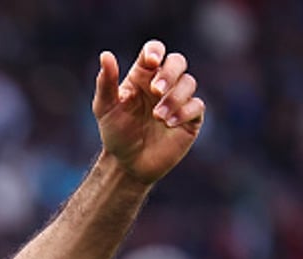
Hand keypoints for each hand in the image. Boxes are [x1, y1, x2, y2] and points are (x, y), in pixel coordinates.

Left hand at [93, 39, 204, 184]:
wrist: (127, 163)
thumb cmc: (115, 133)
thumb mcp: (105, 108)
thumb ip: (106, 82)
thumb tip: (105, 55)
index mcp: (142, 76)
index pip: (154, 51)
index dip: (155, 51)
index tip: (151, 62)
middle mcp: (163, 84)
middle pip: (177, 61)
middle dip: (169, 73)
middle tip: (156, 91)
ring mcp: (178, 100)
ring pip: (189, 83)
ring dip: (174, 97)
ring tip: (157, 116)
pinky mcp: (190, 118)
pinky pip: (197, 105)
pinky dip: (184, 112)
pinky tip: (169, 124)